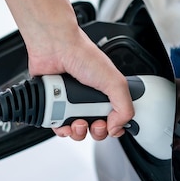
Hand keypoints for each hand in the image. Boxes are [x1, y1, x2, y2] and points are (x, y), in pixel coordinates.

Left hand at [26, 25, 134, 141]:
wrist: (55, 48)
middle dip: (97, 131)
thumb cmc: (82, 55)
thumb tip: (117, 127)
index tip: (113, 126)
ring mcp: (71, 102)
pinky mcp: (54, 105)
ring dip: (79, 132)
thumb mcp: (114, 81)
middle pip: (96, 128)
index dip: (115, 127)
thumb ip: (124, 106)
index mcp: (105, 93)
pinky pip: (58, 126)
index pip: (115, 118)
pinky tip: (64, 121)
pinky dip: (62, 129)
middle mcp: (88, 99)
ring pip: (77, 131)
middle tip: (95, 123)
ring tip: (77, 121)